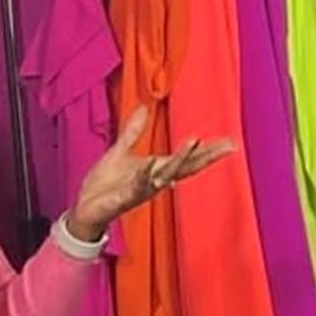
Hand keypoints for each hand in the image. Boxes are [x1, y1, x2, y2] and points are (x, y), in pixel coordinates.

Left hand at [63, 108, 233, 238]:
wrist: (85, 207)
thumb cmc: (104, 184)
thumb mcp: (120, 150)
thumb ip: (133, 131)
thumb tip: (144, 108)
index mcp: (156, 168)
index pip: (188, 158)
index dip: (208, 150)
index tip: (230, 142)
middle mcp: (156, 179)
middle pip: (187, 166)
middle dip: (207, 155)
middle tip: (228, 146)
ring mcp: (143, 189)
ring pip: (167, 173)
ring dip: (181, 158)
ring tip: (195, 142)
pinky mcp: (127, 197)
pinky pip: (141, 185)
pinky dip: (148, 175)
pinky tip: (155, 165)